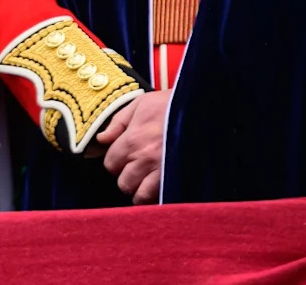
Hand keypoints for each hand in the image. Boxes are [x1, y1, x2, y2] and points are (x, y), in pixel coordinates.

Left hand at [96, 89, 169, 204]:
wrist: (204, 108)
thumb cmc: (172, 104)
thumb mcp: (141, 104)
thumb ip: (118, 122)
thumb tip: (101, 139)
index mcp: (132, 140)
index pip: (111, 164)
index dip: (116, 161)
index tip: (124, 157)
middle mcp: (145, 159)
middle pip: (124, 184)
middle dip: (128, 178)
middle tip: (137, 169)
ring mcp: (163, 172)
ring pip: (141, 197)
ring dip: (142, 191)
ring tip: (148, 181)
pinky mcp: (180, 179)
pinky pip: (163, 200)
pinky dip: (159, 198)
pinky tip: (161, 188)